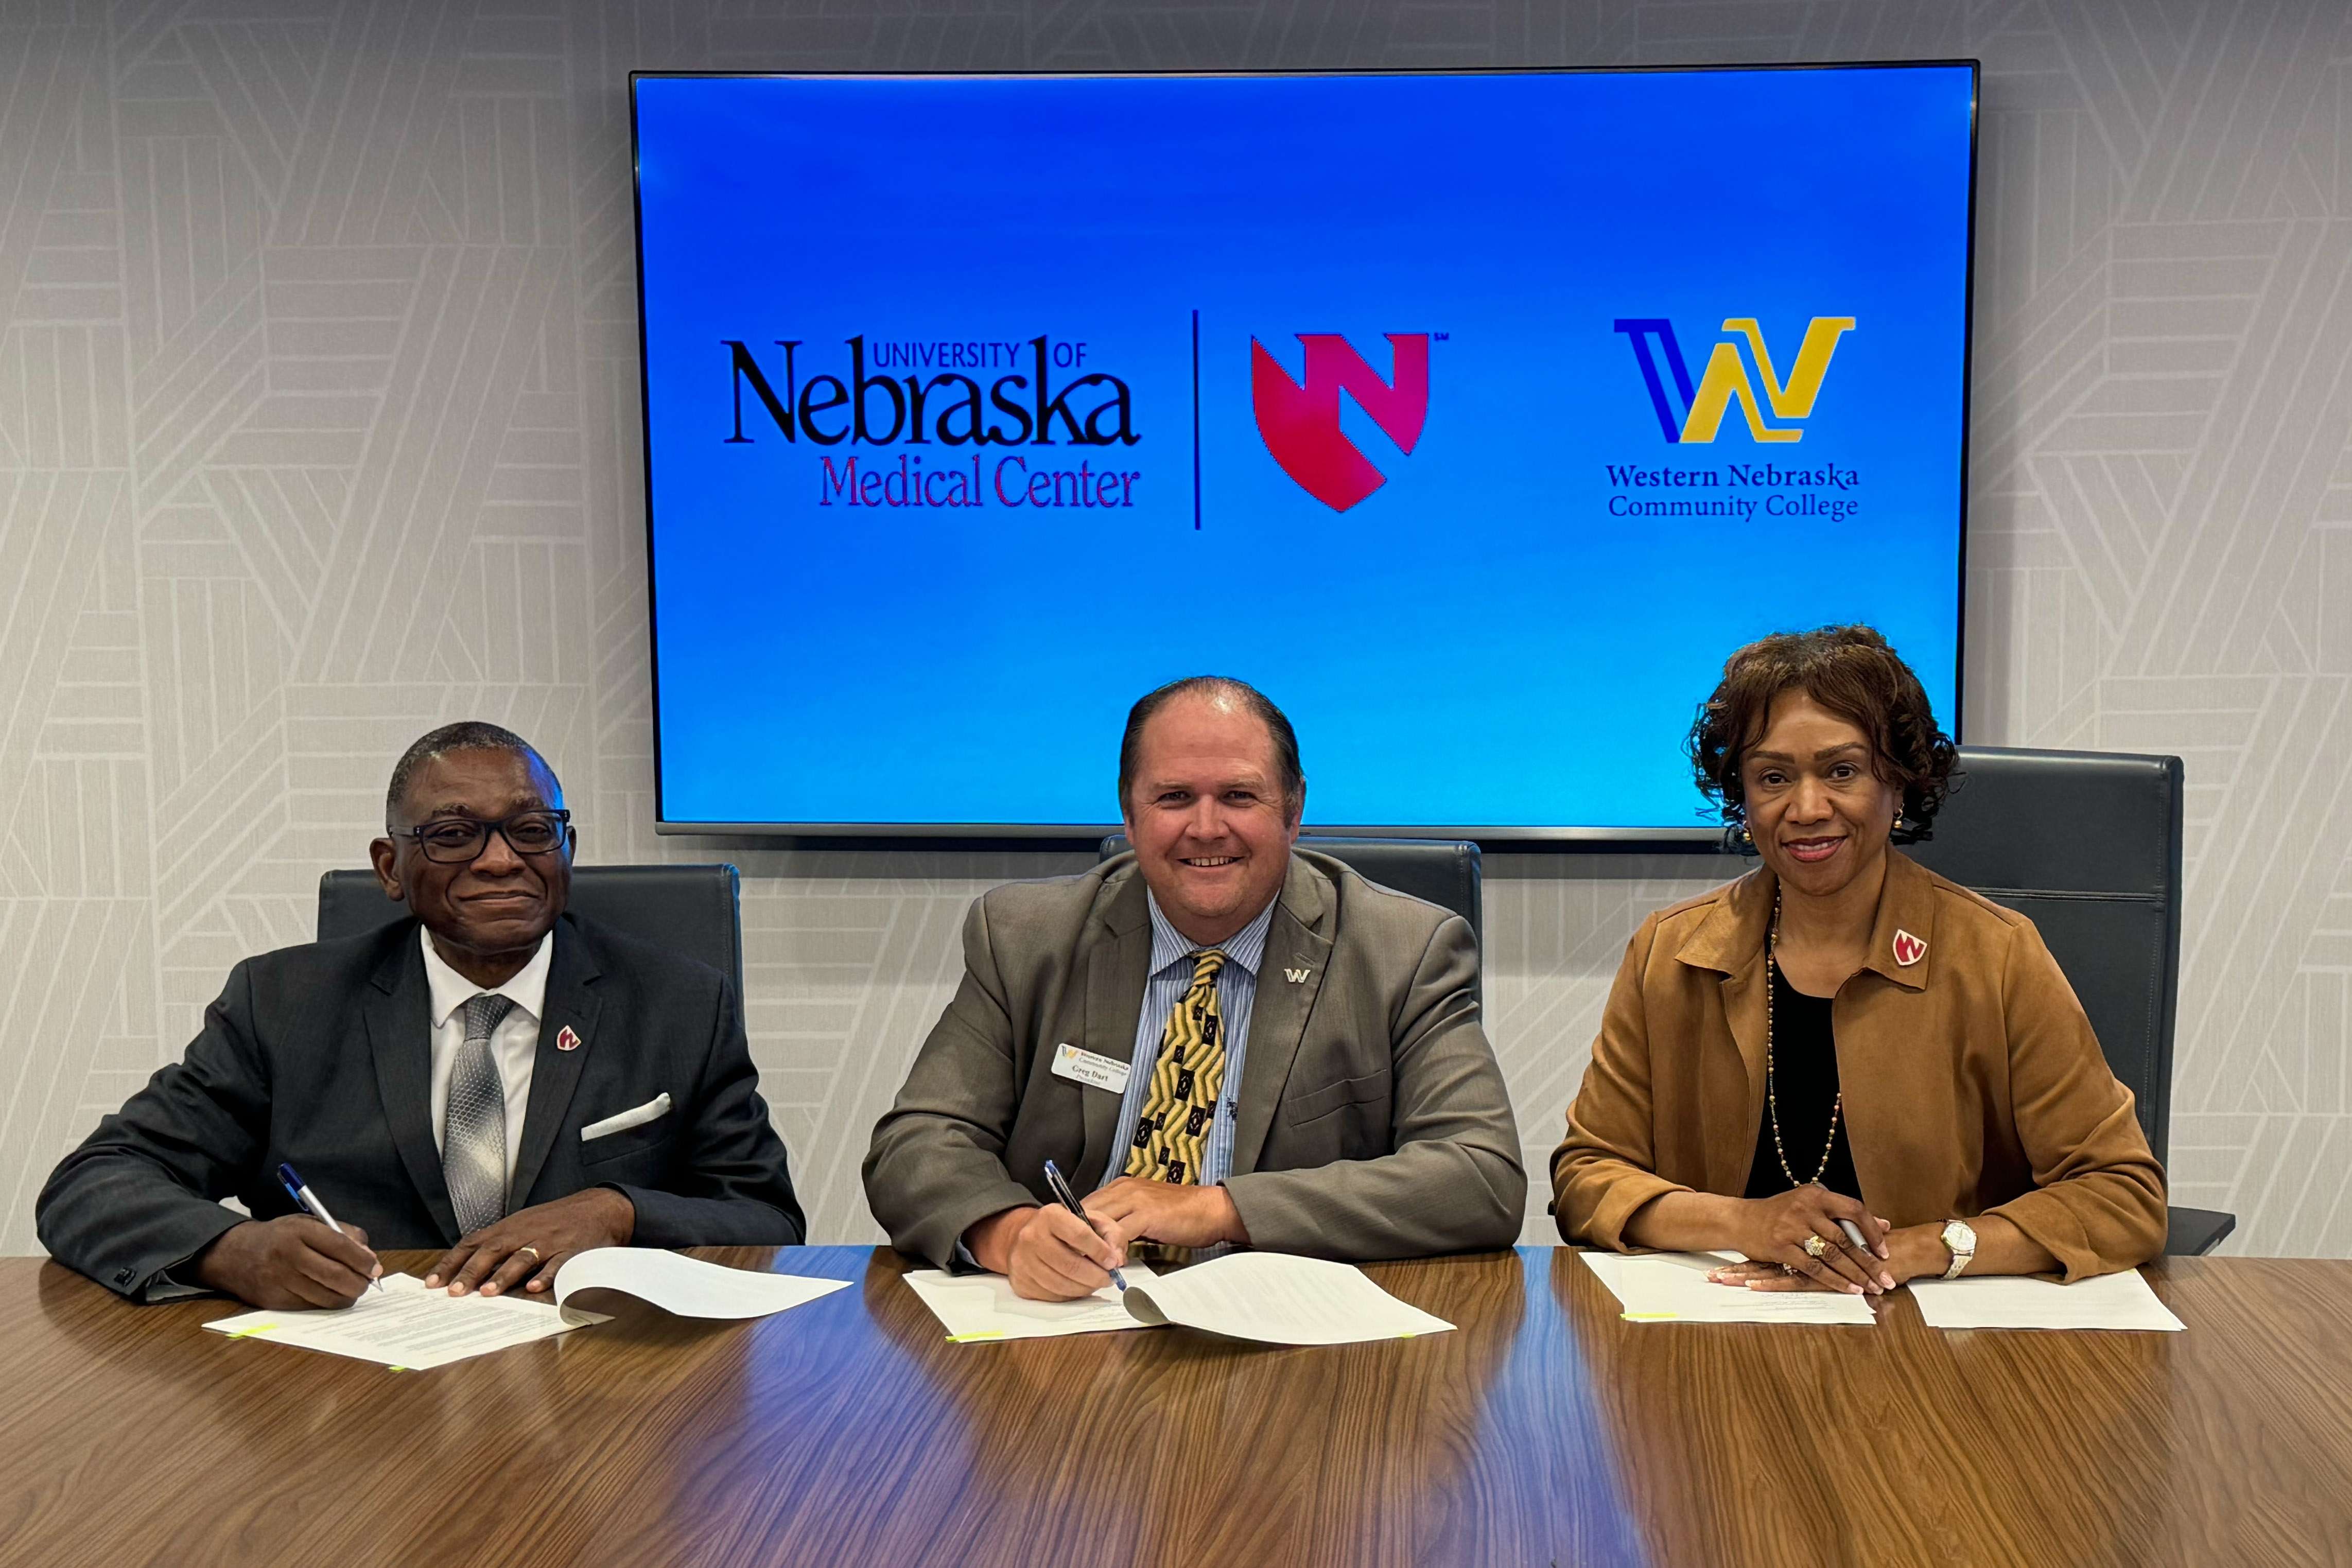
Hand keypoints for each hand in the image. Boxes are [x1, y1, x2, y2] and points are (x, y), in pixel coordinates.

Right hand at [194, 1216, 379, 1308]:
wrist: (236, 1254)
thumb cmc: (282, 1237)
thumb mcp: (310, 1223)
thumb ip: (344, 1235)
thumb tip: (370, 1259)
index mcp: (299, 1230)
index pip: (340, 1246)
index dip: (363, 1260)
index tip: (375, 1268)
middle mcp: (288, 1255)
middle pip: (335, 1275)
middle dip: (358, 1283)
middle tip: (367, 1284)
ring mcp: (278, 1280)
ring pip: (325, 1296)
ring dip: (345, 1297)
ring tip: (351, 1290)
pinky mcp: (273, 1301)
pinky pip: (310, 1307)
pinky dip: (326, 1304)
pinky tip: (330, 1296)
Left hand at [425, 1187, 634, 1297]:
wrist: (600, 1207)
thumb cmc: (557, 1221)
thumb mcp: (524, 1226)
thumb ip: (499, 1245)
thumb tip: (468, 1271)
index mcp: (510, 1227)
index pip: (473, 1243)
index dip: (452, 1263)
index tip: (432, 1283)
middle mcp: (525, 1232)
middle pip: (493, 1250)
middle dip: (471, 1271)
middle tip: (453, 1292)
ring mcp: (549, 1241)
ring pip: (522, 1257)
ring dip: (504, 1275)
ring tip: (488, 1292)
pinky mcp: (572, 1251)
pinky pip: (558, 1265)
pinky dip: (546, 1276)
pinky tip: (535, 1288)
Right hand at [966, 1205, 1123, 1301]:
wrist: (1030, 1236)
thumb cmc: (1065, 1228)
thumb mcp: (1092, 1220)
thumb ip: (1111, 1234)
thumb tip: (1118, 1259)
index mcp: (1050, 1215)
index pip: (1079, 1235)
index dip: (1100, 1252)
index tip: (1113, 1262)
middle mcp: (1032, 1236)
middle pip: (1070, 1265)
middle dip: (1096, 1276)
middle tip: (1108, 1279)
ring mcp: (1023, 1261)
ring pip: (1061, 1284)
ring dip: (1085, 1288)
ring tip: (1095, 1283)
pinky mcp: (1021, 1281)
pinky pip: (1051, 1295)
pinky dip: (1070, 1295)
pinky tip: (1078, 1287)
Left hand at [1083, 1177, 1247, 1250]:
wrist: (1212, 1209)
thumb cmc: (1181, 1213)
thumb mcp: (1144, 1212)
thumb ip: (1123, 1221)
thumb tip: (1101, 1240)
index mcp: (1121, 1186)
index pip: (1086, 1204)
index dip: (1076, 1227)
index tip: (1073, 1247)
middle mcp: (1124, 1188)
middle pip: (1086, 1211)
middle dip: (1078, 1237)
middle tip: (1074, 1259)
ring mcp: (1135, 1199)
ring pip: (1099, 1221)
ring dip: (1093, 1245)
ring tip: (1091, 1264)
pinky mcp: (1147, 1213)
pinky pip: (1120, 1232)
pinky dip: (1113, 1249)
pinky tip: (1115, 1262)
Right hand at [1711, 1185, 1893, 1294]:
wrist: (1741, 1220)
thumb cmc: (1779, 1212)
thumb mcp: (1809, 1203)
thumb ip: (1843, 1213)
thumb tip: (1883, 1225)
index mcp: (1815, 1195)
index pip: (1854, 1210)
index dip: (1872, 1231)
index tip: (1885, 1251)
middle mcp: (1805, 1209)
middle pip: (1846, 1238)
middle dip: (1869, 1262)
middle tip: (1886, 1278)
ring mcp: (1792, 1228)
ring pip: (1832, 1255)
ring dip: (1855, 1274)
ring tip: (1872, 1287)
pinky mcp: (1782, 1247)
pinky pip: (1814, 1267)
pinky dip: (1834, 1280)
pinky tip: (1848, 1288)